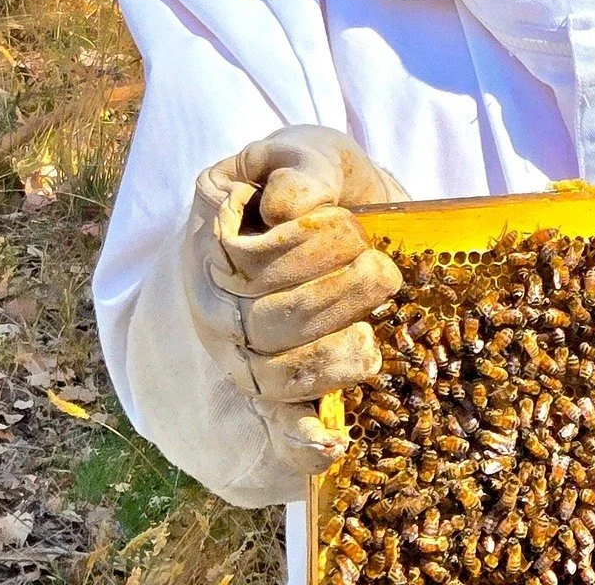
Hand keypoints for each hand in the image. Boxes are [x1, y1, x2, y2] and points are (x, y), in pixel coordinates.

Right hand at [179, 125, 405, 474]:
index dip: (304, 246)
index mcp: (213, 236)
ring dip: (333, 356)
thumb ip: (304, 167)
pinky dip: (302, 441)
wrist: (343, 210)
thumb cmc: (318, 179)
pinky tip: (333, 442)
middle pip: (265, 322)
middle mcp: (214, 301)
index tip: (347, 221)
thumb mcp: (312, 152)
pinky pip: (278, 427)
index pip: (245, 260)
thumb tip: (289, 207)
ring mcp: (240, 351)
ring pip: (275, 375)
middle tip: (381, 269)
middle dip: (337, 295)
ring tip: (371, 330)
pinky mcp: (275, 390)